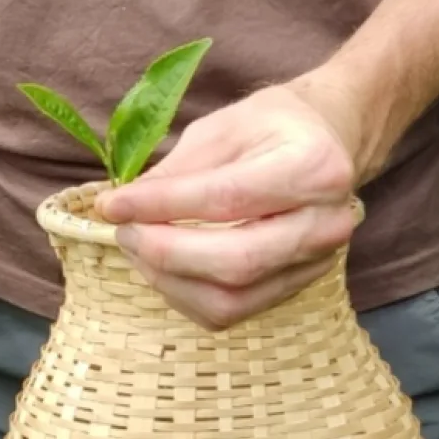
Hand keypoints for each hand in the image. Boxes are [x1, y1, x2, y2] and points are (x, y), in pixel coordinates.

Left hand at [93, 82, 359, 330]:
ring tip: (138, 246)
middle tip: (122, 230)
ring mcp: (318, 263)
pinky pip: (232, 311)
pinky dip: (185, 294)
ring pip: (230, 298)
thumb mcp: (222, 126)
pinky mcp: (297, 287)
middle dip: (163, 252)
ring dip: (169, 280)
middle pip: (234, 261)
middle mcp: (326, 222)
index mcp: (313, 166)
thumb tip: (124, 206)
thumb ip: (177, 169)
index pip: (225, 198)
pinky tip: (164, 267)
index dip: (160, 206)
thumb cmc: (272, 126)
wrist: (327, 142)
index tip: (111, 204)